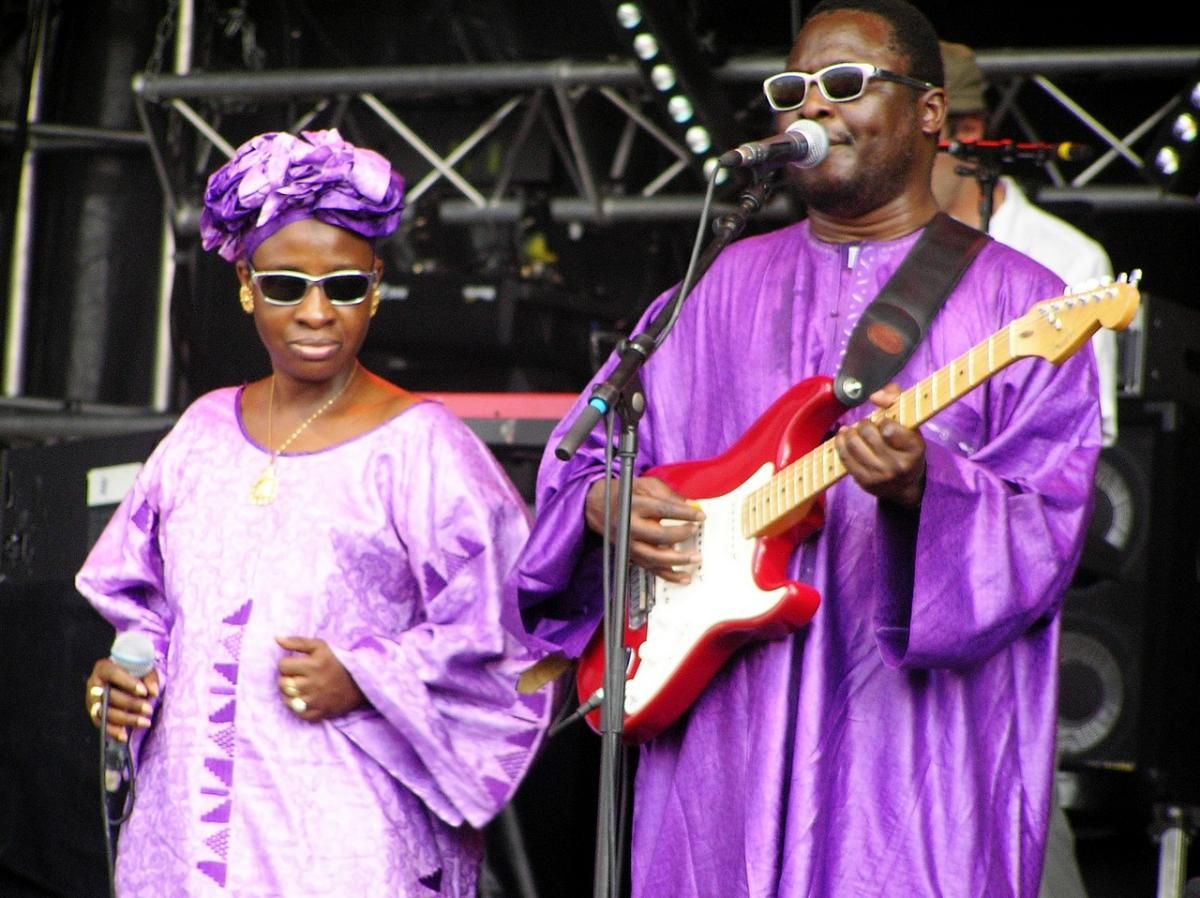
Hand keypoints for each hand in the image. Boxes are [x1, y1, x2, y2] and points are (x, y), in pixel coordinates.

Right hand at [85, 658, 159, 742]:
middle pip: (110, 696)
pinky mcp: (94, 714)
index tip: (144, 692)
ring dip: (126, 719)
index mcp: (103, 668)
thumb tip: (154, 692)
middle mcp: (94, 684)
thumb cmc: (133, 671)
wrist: (122, 676)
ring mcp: (92, 700)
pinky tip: (125, 736)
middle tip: (149, 709)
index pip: (113, 674)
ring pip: (106, 712)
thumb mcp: (143, 668)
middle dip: (131, 704)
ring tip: (145, 722)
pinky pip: (102, 725)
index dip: (128, 683)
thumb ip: (149, 678)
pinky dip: (113, 732)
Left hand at [276, 636, 365, 721]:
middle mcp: (313, 684)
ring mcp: (316, 701)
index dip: (288, 664)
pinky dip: (298, 708)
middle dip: (287, 679)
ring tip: (300, 689)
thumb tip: (277, 638)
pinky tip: (305, 700)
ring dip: (290, 694)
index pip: (283, 665)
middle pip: (282, 683)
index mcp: (313, 665)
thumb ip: (298, 642)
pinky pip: (298, 714)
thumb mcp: (321, 646)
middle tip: (297, 677)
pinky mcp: (319, 713)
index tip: (296, 665)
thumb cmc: (337, 662)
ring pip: (287, 700)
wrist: (359, 683)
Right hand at [584, 476, 704, 583]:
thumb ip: (670, 495)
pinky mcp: (632, 556)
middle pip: (659, 536)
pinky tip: (684, 577)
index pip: (663, 509)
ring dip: (678, 560)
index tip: (700, 515)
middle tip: (694, 530)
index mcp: (634, 505)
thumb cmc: (627, 495)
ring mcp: (630, 545)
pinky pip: (652, 569)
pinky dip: (669, 576)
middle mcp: (630, 527)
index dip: (684, 513)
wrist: (600, 507)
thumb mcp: (647, 486)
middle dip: (681, 534)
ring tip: (695, 557)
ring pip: (655, 557)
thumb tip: (693, 506)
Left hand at [834, 384, 925, 508]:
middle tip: (866, 424)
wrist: (905, 485)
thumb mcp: (910, 424)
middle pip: (868, 435)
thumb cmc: (906, 447)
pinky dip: (840, 444)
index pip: (889, 429)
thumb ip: (895, 399)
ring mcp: (881, 475)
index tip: (883, 421)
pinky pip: (845, 458)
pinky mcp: (865, 482)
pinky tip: (843, 437)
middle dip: (864, 424)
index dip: (883, 421)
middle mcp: (899, 465)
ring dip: (850, 433)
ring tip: (853, 430)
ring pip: (854, 445)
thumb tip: (875, 396)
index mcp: (914, 448)